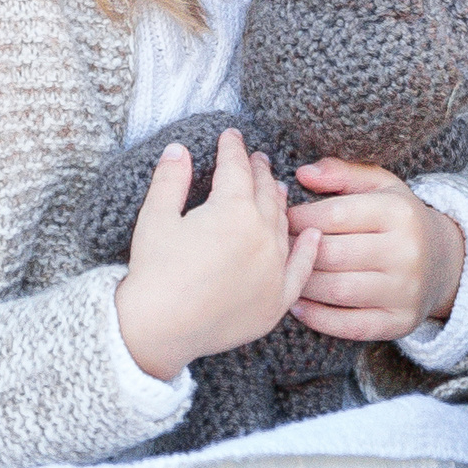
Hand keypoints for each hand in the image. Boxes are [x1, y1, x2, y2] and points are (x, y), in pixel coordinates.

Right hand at [116, 130, 322, 379]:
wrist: (156, 332)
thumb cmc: (153, 273)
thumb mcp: (155, 218)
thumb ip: (171, 180)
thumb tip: (178, 149)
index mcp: (234, 210)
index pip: (237, 169)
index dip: (233, 148)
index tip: (231, 135)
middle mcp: (262, 236)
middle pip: (265, 193)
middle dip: (259, 171)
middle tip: (255, 158)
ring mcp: (273, 269)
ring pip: (283, 225)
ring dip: (279, 203)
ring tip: (275, 188)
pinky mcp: (276, 300)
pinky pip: (301, 269)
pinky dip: (309, 250)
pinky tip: (315, 235)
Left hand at [286, 158, 464, 341]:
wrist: (445, 262)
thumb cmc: (399, 219)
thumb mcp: (380, 186)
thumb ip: (342, 173)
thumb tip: (302, 173)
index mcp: (399, 212)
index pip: (335, 214)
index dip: (300, 218)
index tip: (283, 220)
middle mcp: (407, 252)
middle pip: (333, 254)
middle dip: (297, 252)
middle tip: (278, 250)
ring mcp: (405, 291)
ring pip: (337, 291)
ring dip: (302, 285)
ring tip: (286, 275)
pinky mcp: (400, 322)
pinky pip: (350, 325)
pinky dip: (318, 318)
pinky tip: (299, 305)